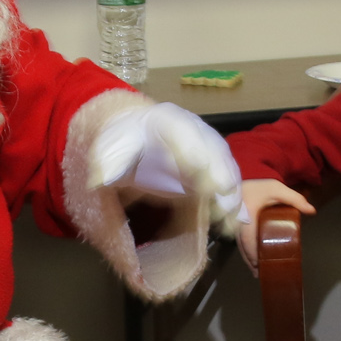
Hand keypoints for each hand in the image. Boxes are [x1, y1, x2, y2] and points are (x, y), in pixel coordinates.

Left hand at [90, 100, 242, 217]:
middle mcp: (194, 130)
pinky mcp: (214, 169)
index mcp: (165, 120)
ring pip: (225, 167)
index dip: (192, 150)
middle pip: (212, 149)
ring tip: (230, 218)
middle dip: (219, 173)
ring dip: (230, 193)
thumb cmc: (122, 144)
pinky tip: (238, 221)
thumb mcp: (108, 150)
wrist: (135, 139)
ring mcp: (208, 149)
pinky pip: (228, 183)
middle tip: (223, 197)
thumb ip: (108, 162)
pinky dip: (234, 202)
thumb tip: (101, 179)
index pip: (181, 130)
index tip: (199, 170)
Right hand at [236, 179, 315, 269]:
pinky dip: (245, 251)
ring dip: (248, 259)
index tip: (259, 265)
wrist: (237, 180)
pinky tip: (252, 258)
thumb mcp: (276, 189)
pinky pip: (239, 242)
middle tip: (259, 273)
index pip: (248, 240)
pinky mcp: (235, 226)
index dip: (252, 254)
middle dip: (251, 261)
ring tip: (257, 271)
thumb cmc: (257, 186)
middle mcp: (238, 224)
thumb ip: (294, 199)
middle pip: (243, 247)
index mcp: (247, 216)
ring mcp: (234, 226)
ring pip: (240, 246)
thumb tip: (312, 211)